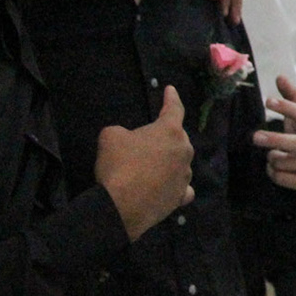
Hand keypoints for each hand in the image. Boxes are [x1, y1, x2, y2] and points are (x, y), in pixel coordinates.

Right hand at [96, 86, 194, 238]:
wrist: (121, 206)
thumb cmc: (118, 165)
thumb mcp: (110, 136)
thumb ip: (122, 132)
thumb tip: (126, 139)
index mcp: (170, 131)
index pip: (174, 108)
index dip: (171, 98)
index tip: (170, 89)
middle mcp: (184, 151)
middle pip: (178, 137)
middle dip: (165, 136)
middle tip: (146, 142)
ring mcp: (185, 176)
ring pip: (180, 162)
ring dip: (169, 162)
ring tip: (150, 168)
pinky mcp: (180, 197)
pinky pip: (182, 187)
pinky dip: (176, 185)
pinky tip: (167, 187)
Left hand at [257, 74, 295, 190]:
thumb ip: (291, 97)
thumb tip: (280, 76)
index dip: (286, 107)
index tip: (267, 101)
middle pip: (295, 143)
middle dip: (274, 140)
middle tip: (255, 137)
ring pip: (281, 161)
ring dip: (271, 157)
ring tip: (275, 154)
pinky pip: (279, 177)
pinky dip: (272, 172)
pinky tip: (277, 168)